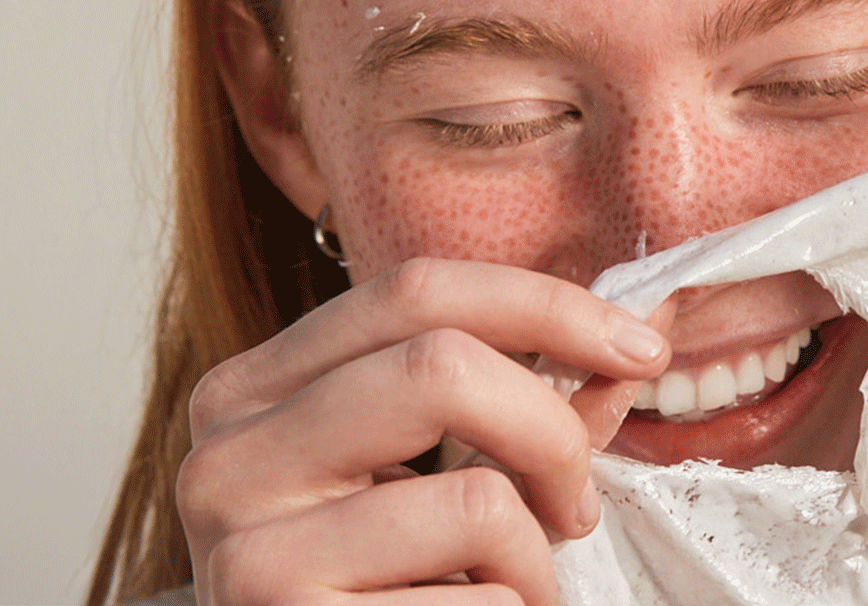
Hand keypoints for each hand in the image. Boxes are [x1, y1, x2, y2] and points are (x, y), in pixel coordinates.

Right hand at [176, 258, 671, 604]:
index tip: (640, 345)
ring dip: (533, 560)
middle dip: (553, 435)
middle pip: (442, 368)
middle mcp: (227, 458)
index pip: (413, 292)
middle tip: (576, 506)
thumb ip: (524, 410)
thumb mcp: (434, 482)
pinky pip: (481, 603)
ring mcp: (245, 552)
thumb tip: (630, 344)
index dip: (547, 305)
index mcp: (257, 393)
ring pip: (476, 499)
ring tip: (504, 595)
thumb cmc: (386, 594)